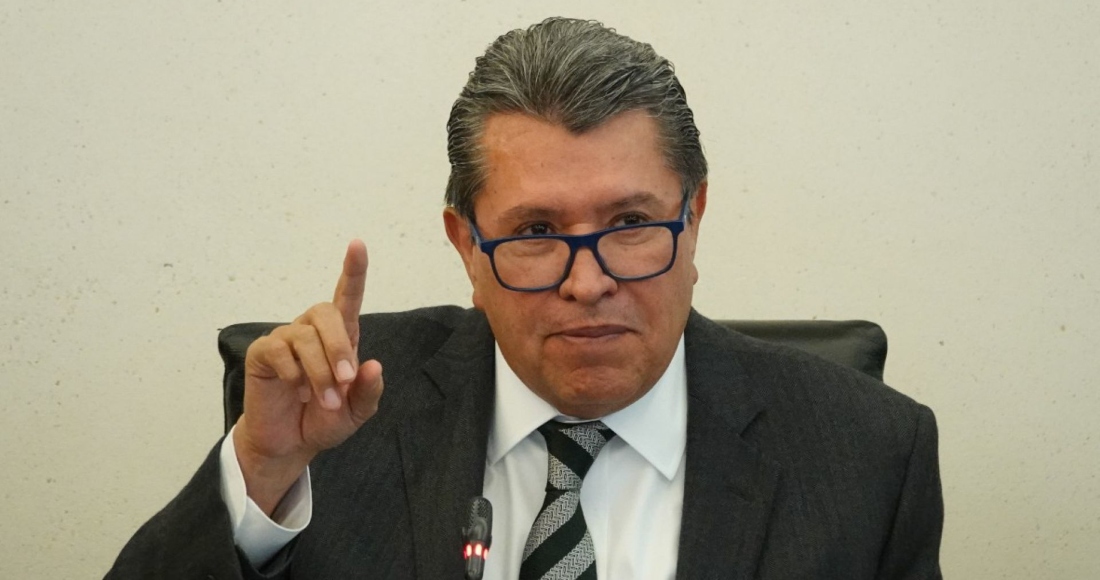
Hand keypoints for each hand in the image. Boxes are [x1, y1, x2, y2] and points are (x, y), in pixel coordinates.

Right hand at [233, 240, 383, 514]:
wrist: (290, 444)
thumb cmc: (323, 420)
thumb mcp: (355, 413)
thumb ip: (368, 392)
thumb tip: (374, 365)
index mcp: (341, 338)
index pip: (347, 296)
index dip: (353, 270)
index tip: (358, 244)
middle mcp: (312, 331)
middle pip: (325, 312)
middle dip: (339, 346)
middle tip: (345, 380)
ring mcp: (286, 340)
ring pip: (305, 337)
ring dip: (320, 372)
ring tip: (324, 400)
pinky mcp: (262, 353)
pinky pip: (278, 350)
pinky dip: (293, 373)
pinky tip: (296, 390)